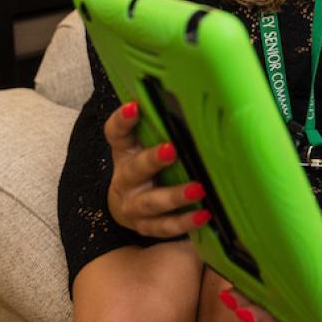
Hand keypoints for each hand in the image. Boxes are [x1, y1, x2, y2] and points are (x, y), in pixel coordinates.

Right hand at [103, 101, 207, 235]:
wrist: (131, 207)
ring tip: (198, 189)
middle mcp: (125, 180)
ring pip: (151, 202)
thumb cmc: (149, 167)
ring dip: (174, 196)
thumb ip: (161, 128)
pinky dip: (185, 222)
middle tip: (172, 150)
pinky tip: (204, 214)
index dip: (122, 120)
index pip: (116, 134)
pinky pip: (165, 226)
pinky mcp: (145, 227)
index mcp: (125, 153)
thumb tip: (194, 95)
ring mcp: (133, 206)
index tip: (134, 107)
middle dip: (152, 160)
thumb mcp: (146, 145)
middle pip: (135, 170)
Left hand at [220, 215, 321, 321]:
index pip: (313, 316)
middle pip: (290, 320)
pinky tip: (236, 290)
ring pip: (279, 313)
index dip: (288, 318)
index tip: (268, 311)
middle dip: (262, 314)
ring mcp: (308, 301)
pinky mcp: (297, 292)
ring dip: (253, 307)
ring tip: (231, 296)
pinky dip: (255, 297)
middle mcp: (321, 304)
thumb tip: (305, 239)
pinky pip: (276, 301)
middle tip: (238, 303)